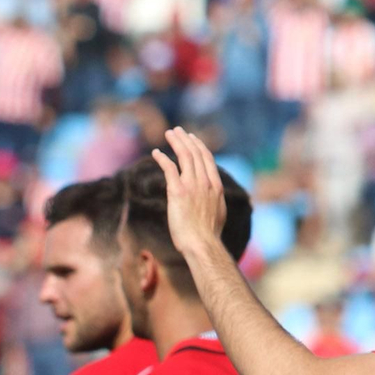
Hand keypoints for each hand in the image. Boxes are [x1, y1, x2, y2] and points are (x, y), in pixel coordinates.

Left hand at [151, 127, 227, 256]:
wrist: (202, 244)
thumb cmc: (208, 236)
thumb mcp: (218, 214)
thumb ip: (215, 202)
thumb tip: (213, 200)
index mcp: (216, 187)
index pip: (207, 159)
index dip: (199, 146)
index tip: (193, 139)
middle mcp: (205, 182)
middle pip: (195, 153)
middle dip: (186, 139)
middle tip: (177, 130)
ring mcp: (192, 186)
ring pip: (184, 156)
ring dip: (176, 142)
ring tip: (169, 133)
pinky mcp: (178, 192)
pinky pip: (169, 168)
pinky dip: (162, 158)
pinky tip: (156, 152)